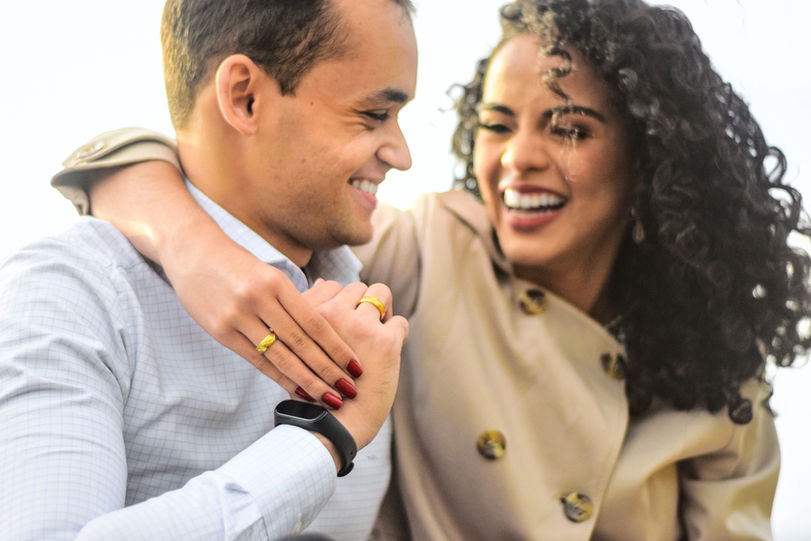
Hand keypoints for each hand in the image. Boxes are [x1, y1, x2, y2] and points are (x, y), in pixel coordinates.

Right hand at [162, 238, 368, 401]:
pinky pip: (255, 359)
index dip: (337, 347)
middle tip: (349, 390)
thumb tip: (326, 323)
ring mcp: (238, 316)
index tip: (355, 366)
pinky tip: (296, 390)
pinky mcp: (220, 331)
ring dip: (306, 380)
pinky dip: (278, 377)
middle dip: (327, 369)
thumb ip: (293, 298)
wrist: (192, 251)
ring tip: (327, 398)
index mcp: (277, 282)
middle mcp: (259, 299)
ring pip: (280, 355)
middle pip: (301, 342)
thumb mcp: (270, 273)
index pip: (314, 321)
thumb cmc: (239, 264)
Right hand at [302, 281, 407, 449]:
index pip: (331, 285)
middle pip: (358, 287)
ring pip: (381, 294)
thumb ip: (311, 316)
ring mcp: (360, 326)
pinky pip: (399, 321)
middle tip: (365, 331)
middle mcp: (332, 315)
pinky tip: (388, 354)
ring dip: (383, 313)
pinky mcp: (385, 342)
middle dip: (364, 305)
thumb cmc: (317, 388)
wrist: (332, 425)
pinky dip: (398, 335)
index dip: (342, 304)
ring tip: (378, 338)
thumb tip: (324, 281)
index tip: (344, 326)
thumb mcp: (302, 347)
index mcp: (307, 316)